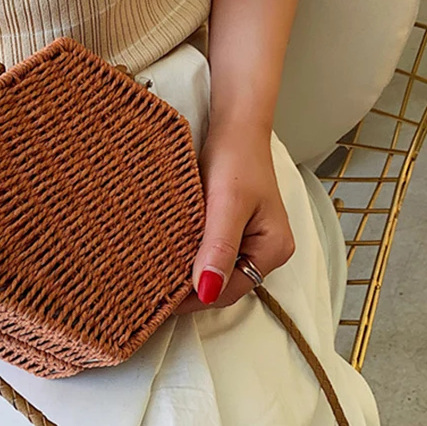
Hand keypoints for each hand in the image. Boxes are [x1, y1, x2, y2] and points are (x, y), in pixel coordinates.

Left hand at [175, 122, 294, 313]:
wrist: (235, 125)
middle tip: (152, 289)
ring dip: (188, 272)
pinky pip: (211, 251)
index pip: (229, 291)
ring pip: (215, 269)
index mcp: (273, 250)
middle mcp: (266, 250)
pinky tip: (170, 252)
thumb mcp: (227, 204)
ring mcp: (251, 240)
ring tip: (157, 273)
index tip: (160, 300)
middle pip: (223, 284)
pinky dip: (191, 254)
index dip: (195, 298)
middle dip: (191, 288)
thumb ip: (219, 248)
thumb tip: (207, 291)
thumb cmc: (236, 158)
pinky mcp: (235, 229)